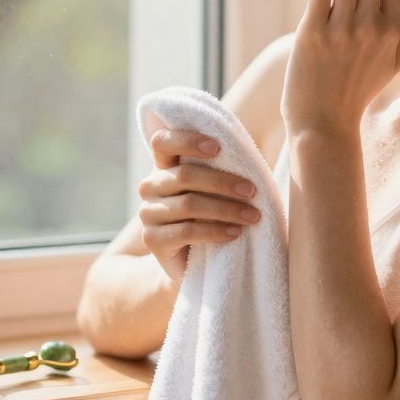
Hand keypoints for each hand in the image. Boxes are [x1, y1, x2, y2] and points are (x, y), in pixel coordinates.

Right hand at [137, 128, 261, 283]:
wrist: (191, 259)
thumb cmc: (209, 215)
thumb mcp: (213, 188)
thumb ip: (221, 168)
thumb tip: (249, 156)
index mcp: (163, 166)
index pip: (163, 142)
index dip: (187, 140)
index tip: (218, 148)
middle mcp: (150, 186)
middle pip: (184, 175)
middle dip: (222, 182)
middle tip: (251, 191)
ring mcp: (147, 213)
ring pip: (189, 204)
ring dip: (226, 209)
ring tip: (252, 215)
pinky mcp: (152, 240)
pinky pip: (186, 232)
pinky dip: (215, 231)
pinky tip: (235, 232)